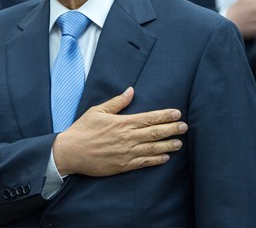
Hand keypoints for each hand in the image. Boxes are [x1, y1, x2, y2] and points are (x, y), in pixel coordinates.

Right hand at [52, 87, 187, 176]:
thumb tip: (131, 90)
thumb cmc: (83, 129)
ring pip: (152, 148)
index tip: (177, 113)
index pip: (149, 118)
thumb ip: (117, 102)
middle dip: (172, 129)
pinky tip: (165, 158)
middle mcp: (127, 138)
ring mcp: (126, 153)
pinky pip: (143, 163)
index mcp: (123, 123)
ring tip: (180, 143)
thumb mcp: (98, 111)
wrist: (70, 152)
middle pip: (155, 133)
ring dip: (168, 145)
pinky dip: (156, 160)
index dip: (165, 116)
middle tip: (184, 127)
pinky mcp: (123, 165)